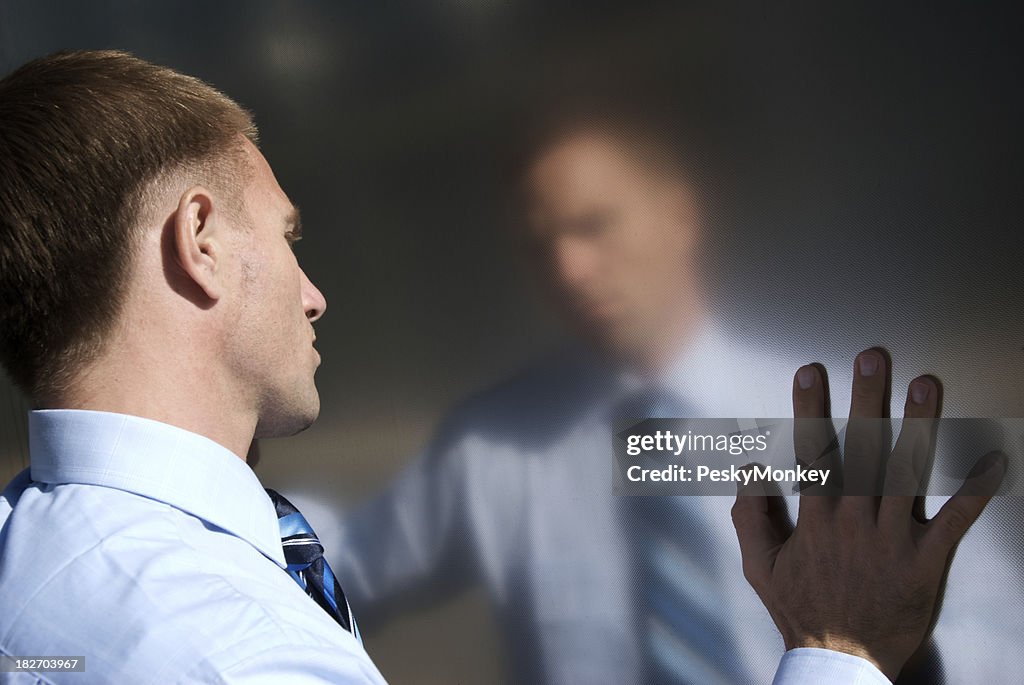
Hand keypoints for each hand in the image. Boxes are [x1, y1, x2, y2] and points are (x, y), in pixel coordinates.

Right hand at [731, 349, 1005, 680]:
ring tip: (925, 386)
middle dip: (866, 400)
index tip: (812, 372)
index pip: (813, 452)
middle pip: (862, 450)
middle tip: (873, 359)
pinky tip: (993, 461)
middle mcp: (852, 522)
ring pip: (905, 474)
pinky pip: (954, 523)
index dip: (811, 408)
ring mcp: (890, 540)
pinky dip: (975, 492)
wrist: (840, 662)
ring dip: (917, 427)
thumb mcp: (759, 567)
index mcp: (814, 520)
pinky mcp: (925, 562)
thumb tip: (750, 469)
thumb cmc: (801, 611)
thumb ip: (749, 516)